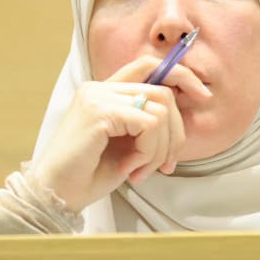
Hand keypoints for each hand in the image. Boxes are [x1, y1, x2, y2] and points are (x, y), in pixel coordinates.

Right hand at [28, 56, 212, 212]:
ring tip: (143, 171)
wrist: (55, 194)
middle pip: (163, 91)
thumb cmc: (88, 175)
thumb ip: (147, 126)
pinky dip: (149, 151)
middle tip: (167, 164)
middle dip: (177, 131)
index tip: (203, 96)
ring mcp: (98, 97)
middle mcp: (100, 88)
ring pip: (160, 109)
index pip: (149, 65)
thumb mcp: (126, 146)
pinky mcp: (99, 112)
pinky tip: (132, 170)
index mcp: (105, 91)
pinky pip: (148, 124)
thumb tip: (181, 121)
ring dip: (161, 148)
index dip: (181, 75)